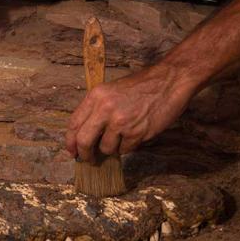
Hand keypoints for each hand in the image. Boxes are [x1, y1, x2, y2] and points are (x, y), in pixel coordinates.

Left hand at [65, 64, 195, 161]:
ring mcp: (121, 121)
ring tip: (122, 136)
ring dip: (112, 148)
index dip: (70, 141)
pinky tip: (135, 133)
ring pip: (106, 148)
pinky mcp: (136, 132)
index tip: (72, 151)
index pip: (74, 123)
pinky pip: (125, 149)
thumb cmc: (140, 87)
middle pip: (84, 141)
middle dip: (85, 154)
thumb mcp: (111, 91)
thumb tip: (84, 135)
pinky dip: (128, 146)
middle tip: (88, 159)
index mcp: (96, 96)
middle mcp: (105, 108)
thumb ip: (96, 110)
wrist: (168, 81)